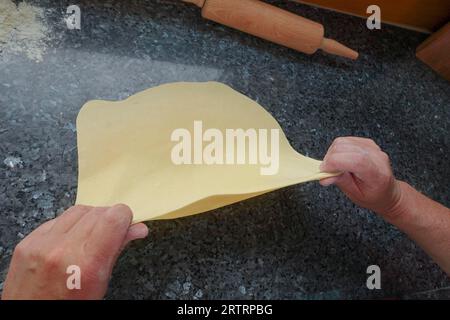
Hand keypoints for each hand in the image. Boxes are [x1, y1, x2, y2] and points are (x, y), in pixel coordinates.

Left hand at [2, 204, 147, 299]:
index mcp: (87, 264)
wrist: (31, 315)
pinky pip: (57, 220)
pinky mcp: (27, 242)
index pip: (113, 218)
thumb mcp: (101, 284)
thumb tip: (137, 228)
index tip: (124, 225)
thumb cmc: (70, 305)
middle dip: (108, 220)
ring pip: (78, 210)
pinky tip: (70, 241)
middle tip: (109, 235)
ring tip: (89, 239)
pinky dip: (69, 226)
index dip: (123, 218)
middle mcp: (62, 250)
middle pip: (97, 212)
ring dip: (89, 219)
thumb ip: (117, 250)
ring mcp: (41, 245)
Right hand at [320, 137, 401, 217]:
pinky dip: (338, 149)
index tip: (323, 170)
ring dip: (332, 153)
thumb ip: (340, 182)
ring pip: (343, 142)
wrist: (387, 191)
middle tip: (328, 171)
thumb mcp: (355, 195)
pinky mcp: (366, 142)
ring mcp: (373, 147)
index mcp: (377, 174)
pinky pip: (345, 141)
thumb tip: (323, 176)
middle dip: (330, 158)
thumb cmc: (373, 195)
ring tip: (335, 166)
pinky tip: (341, 159)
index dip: (335, 162)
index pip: (355, 160)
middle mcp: (377, 157)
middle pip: (346, 148)